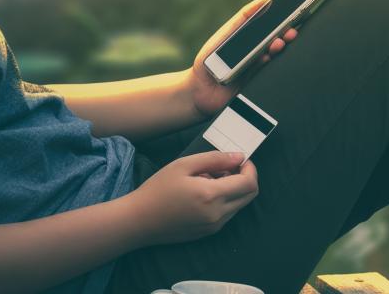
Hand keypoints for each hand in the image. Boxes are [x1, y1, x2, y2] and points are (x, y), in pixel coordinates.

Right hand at [128, 151, 258, 245]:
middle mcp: (217, 214)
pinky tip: (205, 193)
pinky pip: (228, 214)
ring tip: (211, 179)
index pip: (250, 183)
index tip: (240, 160)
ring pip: (240, 205)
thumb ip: (215, 159)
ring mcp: (214, 226)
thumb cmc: (157, 190)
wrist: (138, 221)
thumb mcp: (184, 165)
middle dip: (246, 178)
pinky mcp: (208, 233)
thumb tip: (239, 157)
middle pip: (250, 195)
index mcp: (212, 196)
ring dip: (235, 189)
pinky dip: (226, 201)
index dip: (250, 168)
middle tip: (227, 168)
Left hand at [188, 0, 298, 116]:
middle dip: (286, 36)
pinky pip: (269, 74)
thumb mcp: (227, 32)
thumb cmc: (209, 58)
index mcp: (254, 38)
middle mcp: (260, 53)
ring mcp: (260, 69)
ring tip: (278, 44)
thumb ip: (244, 16)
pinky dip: (270, 66)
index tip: (294, 13)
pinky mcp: (258, 83)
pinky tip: (268, 59)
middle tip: (290, 32)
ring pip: (276, 57)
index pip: (274, 27)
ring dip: (278, 50)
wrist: (199, 90)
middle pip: (279, 41)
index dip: (286, 20)